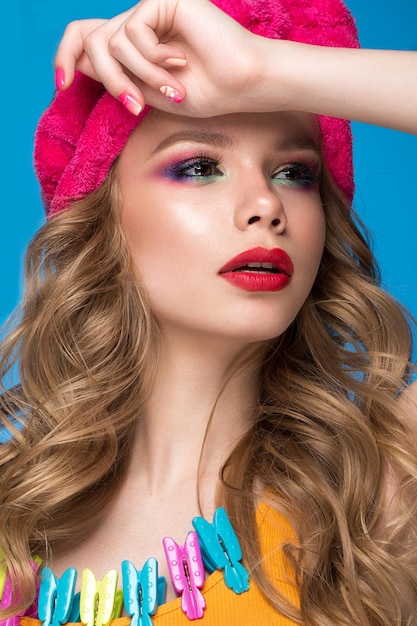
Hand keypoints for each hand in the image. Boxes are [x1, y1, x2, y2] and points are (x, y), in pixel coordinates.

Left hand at [54, 0, 265, 117]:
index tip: (62, 87)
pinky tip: (178, 63)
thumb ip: (115, 78)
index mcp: (134, 43)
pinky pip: (133, 32)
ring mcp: (150, 9)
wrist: (241, 85)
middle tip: (134, 106)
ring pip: (110, 43)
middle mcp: (138, 22)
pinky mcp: (163, 0)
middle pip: (91, 40)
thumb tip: (76, 66)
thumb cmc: (204, 93)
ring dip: (139, 76)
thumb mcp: (147, 92)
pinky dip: (152, 59)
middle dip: (109, 80)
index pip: (84, 37)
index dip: (64, 57)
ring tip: (171, 90)